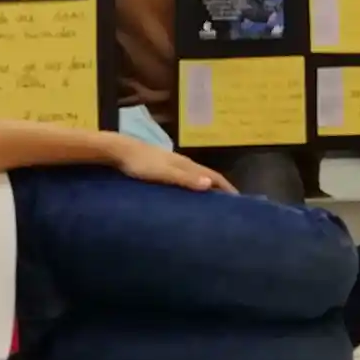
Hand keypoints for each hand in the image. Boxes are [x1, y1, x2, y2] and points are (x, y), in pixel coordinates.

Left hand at [109, 136, 234, 193]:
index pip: (213, 176)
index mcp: (186, 165)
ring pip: (196, 177)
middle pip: (207, 176)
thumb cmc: (141, 164)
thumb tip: (210, 184)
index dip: (227, 188)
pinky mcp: (162, 168)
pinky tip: (187, 196)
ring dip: (207, 189)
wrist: (119, 151)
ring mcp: (173, 165)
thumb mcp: (163, 173)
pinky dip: (193, 187)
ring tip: (212, 205)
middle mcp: (183, 163)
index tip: (239, 202)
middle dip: (220, 189)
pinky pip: (184, 179)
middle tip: (229, 207)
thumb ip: (185, 179)